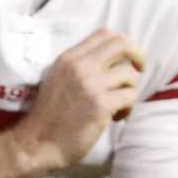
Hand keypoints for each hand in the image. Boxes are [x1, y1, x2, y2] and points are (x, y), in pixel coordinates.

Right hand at [25, 30, 143, 169]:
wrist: (37, 143)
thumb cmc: (50, 116)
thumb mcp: (58, 79)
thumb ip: (80, 67)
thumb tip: (113, 61)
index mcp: (69, 58)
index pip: (104, 34)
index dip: (123, 44)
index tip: (128, 59)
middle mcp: (80, 66)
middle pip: (122, 44)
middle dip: (138, 56)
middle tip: (140, 71)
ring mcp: (91, 85)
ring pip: (130, 74)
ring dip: (130, 91)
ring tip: (119, 106)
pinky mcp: (100, 105)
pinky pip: (130, 96)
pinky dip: (128, 108)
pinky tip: (117, 117)